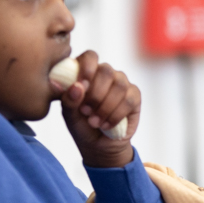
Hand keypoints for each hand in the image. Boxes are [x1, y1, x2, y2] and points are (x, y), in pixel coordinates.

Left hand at [56, 51, 140, 167]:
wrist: (98, 145)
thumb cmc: (81, 125)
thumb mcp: (69, 115)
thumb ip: (69, 100)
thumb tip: (77, 87)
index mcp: (87, 72)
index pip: (90, 56)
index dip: (87, 68)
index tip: (81, 86)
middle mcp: (105, 74)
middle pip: (106, 70)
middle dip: (96, 94)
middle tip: (86, 111)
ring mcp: (121, 83)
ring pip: (119, 85)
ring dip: (106, 107)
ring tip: (95, 122)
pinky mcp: (135, 96)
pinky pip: (129, 99)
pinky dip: (116, 115)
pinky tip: (107, 125)